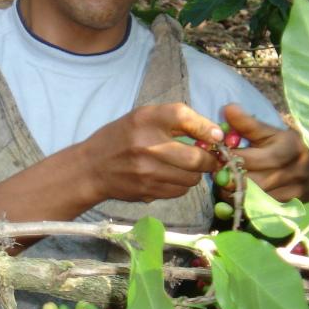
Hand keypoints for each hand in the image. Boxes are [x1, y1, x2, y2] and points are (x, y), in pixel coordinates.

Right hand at [78, 103, 222, 203]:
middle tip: (209, 158)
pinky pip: (179, 191)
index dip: (207, 128)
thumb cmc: (122, 137)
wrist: (92, 168)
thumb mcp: (143, 117)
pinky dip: (181, 185)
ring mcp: (147, 171)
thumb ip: (177, 120)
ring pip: (191, 178)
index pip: (185, 117)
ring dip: (194, 174)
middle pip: (196, 158)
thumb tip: (215, 135)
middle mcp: (147, 145)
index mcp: (146, 119)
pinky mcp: (148, 191)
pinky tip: (170, 177)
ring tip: (185, 167)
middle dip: (209, 160)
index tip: (216, 136)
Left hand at [221, 104, 308, 201]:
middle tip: (217, 172)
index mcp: (288, 147)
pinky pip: (262, 209)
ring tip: (224, 184)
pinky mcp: (291, 207)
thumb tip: (227, 109)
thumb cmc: (290, 149)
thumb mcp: (272, 133)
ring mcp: (294, 191)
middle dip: (230, 178)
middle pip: (252, 181)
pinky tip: (237, 196)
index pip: (251, 157)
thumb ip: (248, 124)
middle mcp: (294, 170)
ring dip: (234, 193)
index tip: (218, 156)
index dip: (229, 158)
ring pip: (255, 198)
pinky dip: (245, 204)